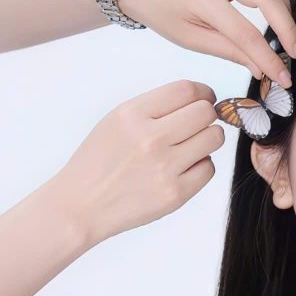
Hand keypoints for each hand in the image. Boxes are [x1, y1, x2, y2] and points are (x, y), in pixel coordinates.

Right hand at [51, 79, 225, 246]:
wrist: (81, 205)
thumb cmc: (100, 161)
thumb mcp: (116, 121)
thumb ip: (155, 108)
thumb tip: (200, 99)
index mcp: (132, 115)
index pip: (186, 90)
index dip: (204, 93)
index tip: (205, 99)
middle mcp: (150, 138)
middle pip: (205, 112)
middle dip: (207, 116)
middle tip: (198, 126)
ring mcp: (164, 167)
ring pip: (214, 138)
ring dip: (208, 140)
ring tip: (190, 147)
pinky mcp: (175, 194)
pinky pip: (209, 168)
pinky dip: (200, 167)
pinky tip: (181, 169)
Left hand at [117, 0, 295, 82]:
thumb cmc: (162, 12)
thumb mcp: (191, 39)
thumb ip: (229, 52)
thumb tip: (262, 69)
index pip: (245, 32)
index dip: (268, 57)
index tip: (283, 76)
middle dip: (287, 27)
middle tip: (294, 51)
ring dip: (284, 3)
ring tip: (283, 26)